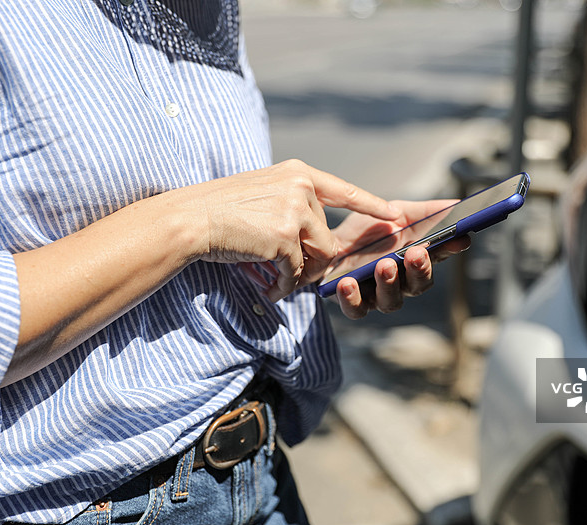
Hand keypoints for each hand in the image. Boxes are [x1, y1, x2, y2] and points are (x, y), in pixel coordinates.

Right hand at [181, 159, 400, 300]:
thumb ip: (295, 206)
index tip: (396, 216)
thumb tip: (322, 243)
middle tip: (290, 272)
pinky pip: (297, 271)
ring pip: (317, 255)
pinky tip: (269, 287)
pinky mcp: (284, 238)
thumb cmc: (221, 209)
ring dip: (301, 274)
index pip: (344, 190)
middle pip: (327, 235)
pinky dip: (285, 285)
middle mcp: (300, 188)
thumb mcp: (264, 193)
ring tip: (278, 281)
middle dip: (313, 258)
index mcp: (298, 174)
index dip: (372, 205)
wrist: (191, 218)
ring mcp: (294, 212)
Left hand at [330, 200, 470, 318]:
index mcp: (415, 261)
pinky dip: (352, 298)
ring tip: (385, 265)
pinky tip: (348, 282)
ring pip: (390, 301)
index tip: (460, 237)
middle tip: (416, 252)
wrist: (327, 241)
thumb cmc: (366, 232)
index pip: (438, 257)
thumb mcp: (396, 213)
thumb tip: (454, 205)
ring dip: (389, 284)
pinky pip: (355, 308)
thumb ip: (423, 212)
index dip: (450, 248)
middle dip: (419, 269)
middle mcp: (401, 283)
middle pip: (418, 285)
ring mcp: (376, 295)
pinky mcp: (350, 302)